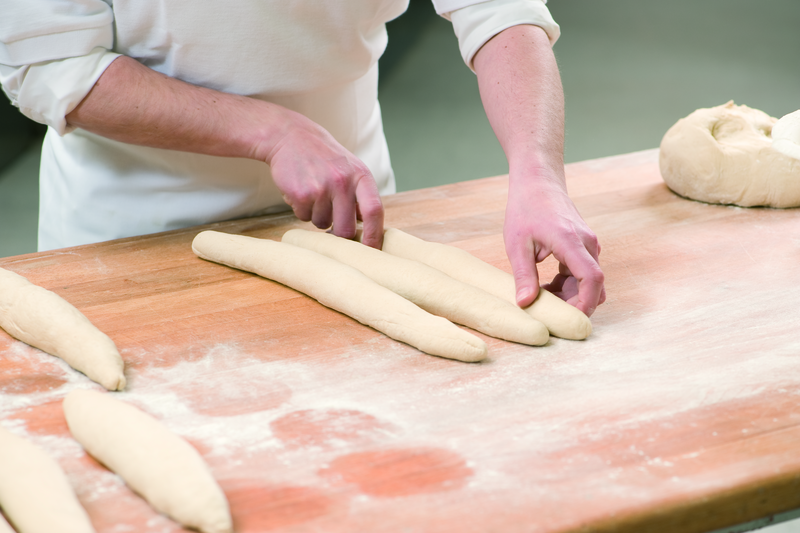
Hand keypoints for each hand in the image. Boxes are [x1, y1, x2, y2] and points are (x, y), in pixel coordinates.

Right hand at [262, 110, 384, 247]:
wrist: (290, 136)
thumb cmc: (323, 157)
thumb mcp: (350, 169)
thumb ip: (360, 195)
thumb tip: (369, 228)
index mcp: (360, 176)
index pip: (374, 211)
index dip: (375, 235)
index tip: (372, 251)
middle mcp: (343, 182)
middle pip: (346, 229)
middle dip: (338, 233)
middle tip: (331, 222)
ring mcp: (321, 188)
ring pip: (322, 224)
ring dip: (317, 216)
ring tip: (314, 193)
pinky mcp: (301, 194)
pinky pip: (303, 217)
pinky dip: (301, 209)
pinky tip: (301, 189)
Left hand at [504, 171, 604, 315]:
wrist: (538, 181)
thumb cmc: (525, 208)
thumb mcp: (517, 244)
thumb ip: (523, 275)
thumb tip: (524, 304)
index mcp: (571, 241)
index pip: (591, 278)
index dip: (585, 303)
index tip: (570, 320)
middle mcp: (587, 243)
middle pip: (594, 284)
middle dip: (576, 304)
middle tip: (549, 313)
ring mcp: (588, 244)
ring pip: (588, 281)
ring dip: (570, 295)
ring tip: (541, 298)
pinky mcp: (584, 246)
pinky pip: (583, 273)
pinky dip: (568, 285)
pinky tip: (545, 287)